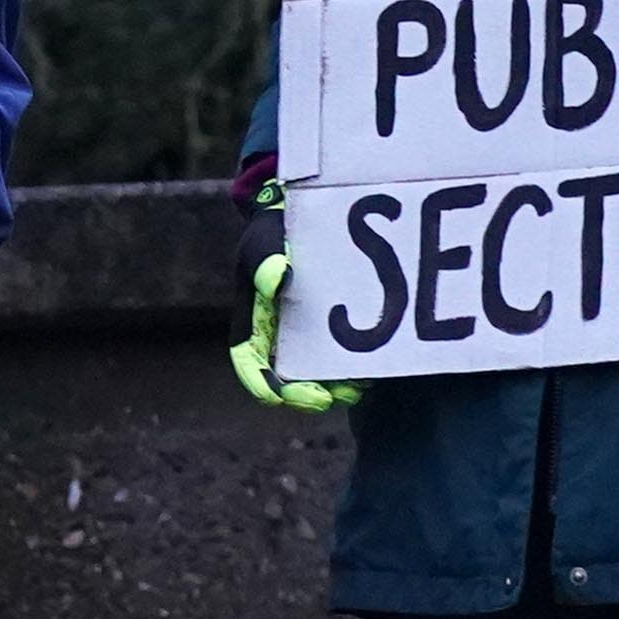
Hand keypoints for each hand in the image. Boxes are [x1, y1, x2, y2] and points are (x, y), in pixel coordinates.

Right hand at [226, 163, 355, 413]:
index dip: (259, 384)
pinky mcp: (328, 330)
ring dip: (332, 388)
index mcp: (251, 321)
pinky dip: (350, 370)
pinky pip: (336, 358)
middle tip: (329, 398)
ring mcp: (302, 335)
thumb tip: (276, 279)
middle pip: (282, 378)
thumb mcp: (263, 240)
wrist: (299, 219)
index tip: (278, 397)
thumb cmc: (272, 232)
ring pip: (312, 374)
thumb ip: (264, 260)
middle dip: (303, 394)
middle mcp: (275, 336)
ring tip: (356, 389)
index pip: (248, 361)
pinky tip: (370, 371)